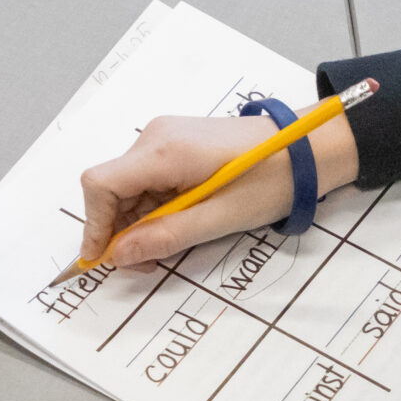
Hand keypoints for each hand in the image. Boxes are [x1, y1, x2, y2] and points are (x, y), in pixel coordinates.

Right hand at [77, 113, 358, 267]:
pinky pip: (147, 179)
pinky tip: (178, 223)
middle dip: (120, 230)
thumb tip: (119, 255)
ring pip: (128, 187)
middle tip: (146, 263)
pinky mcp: (176, 143)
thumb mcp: (219, 219)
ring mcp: (165, 137)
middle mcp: (155, 137)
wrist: (307, 146)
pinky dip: (153, 207)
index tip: (101, 260)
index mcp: (163, 151)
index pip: (100, 185)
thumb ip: (165, 237)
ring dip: (138, 221)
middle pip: (111, 188)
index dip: (94, 226)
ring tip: (169, 245)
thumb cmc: (271, 179)